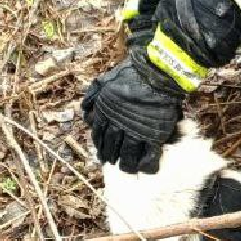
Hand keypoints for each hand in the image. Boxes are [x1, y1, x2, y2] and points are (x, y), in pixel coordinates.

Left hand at [81, 58, 182, 173]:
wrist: (155, 72)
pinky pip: (149, 153)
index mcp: (105, 111)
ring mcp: (136, 130)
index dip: (99, 143)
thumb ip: (94, 95)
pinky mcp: (154, 134)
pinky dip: (147, 163)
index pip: (99, 132)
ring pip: (128, 152)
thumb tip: (85, 110)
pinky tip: (144, 168)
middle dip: (110, 155)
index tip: (100, 150)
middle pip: (111, 145)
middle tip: (111, 162)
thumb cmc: (131, 72)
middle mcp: (118, 124)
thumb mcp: (105, 80)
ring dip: (126, 162)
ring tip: (126, 168)